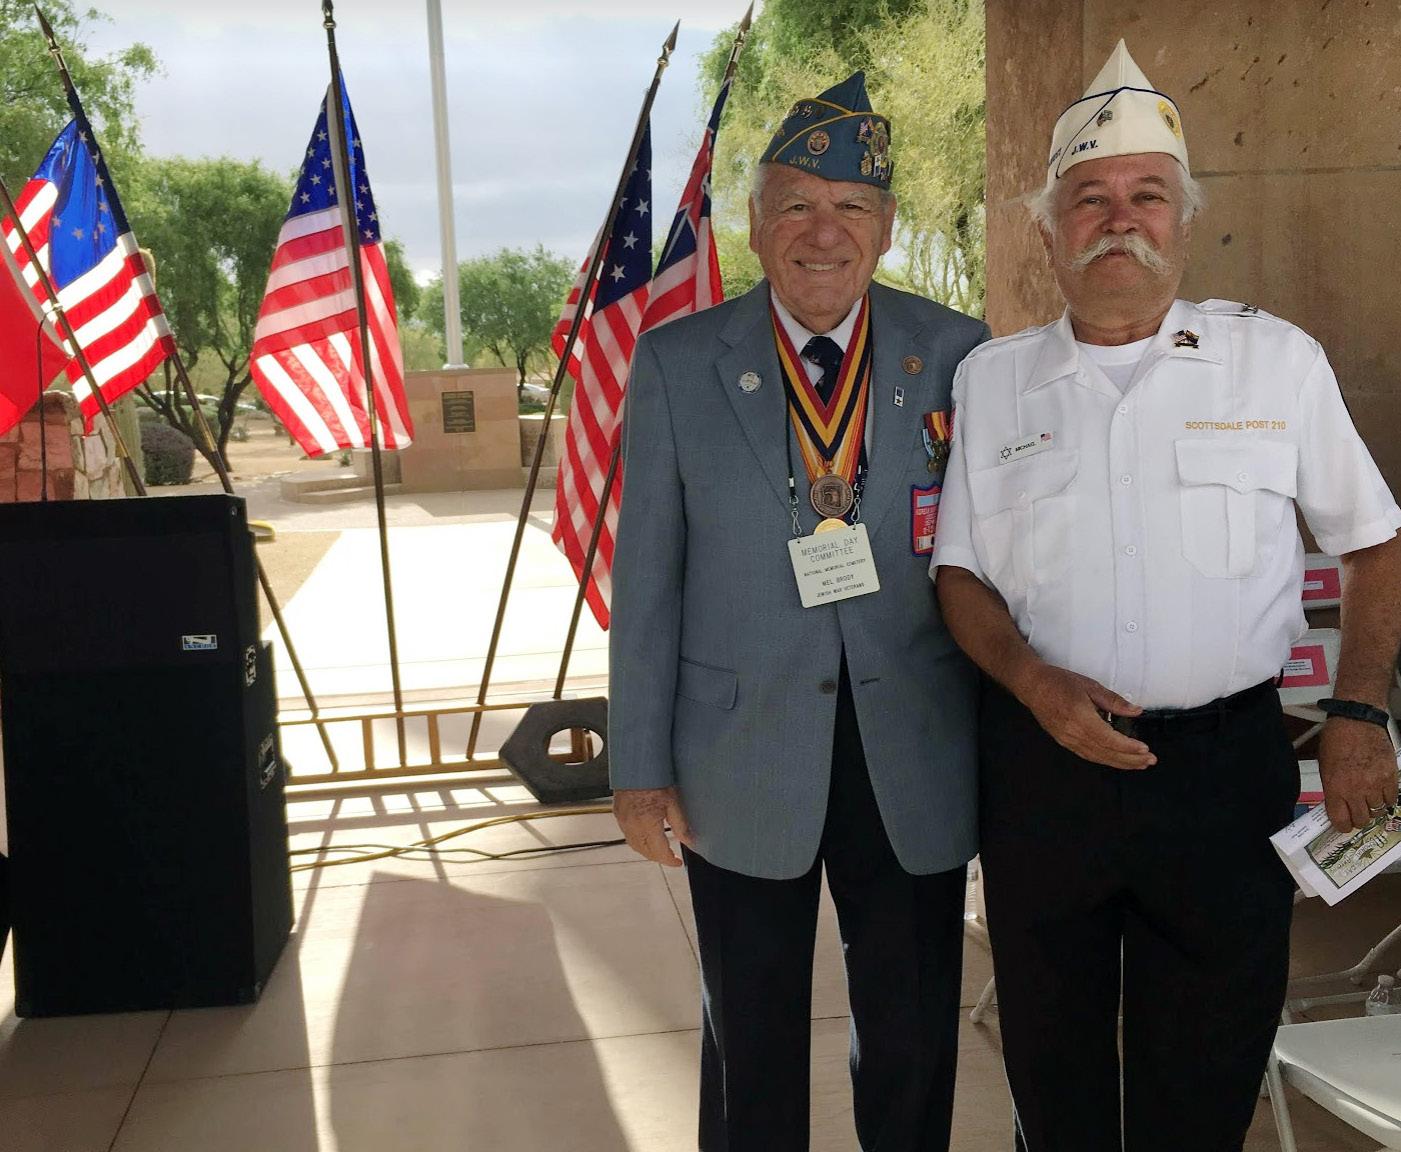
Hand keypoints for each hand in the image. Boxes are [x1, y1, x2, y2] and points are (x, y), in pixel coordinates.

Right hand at [612, 786, 693, 866]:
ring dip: (647, 851)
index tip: (677, 862)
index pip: (659, 852)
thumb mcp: (673, 802)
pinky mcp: (617, 814)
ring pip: (634, 845)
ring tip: (660, 849)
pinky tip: (646, 836)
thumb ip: (681, 825)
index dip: (669, 860)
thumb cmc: (655, 778)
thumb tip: (690, 842)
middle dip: (659, 858)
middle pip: (645, 852)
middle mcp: (632, 825)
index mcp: (647, 824)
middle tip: (671, 857)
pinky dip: (638, 840)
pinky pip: (627, 835)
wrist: (636, 764)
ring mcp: (622, 820)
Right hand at [1011, 660, 1156, 770]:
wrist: (1032, 686)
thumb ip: (1114, 701)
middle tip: (1149, 761)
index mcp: (1080, 717)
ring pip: (1097, 757)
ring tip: (1138, 764)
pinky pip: (1087, 755)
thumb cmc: (1059, 682)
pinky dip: (1104, 759)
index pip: (1109, 739)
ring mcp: (1067, 739)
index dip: (1128, 747)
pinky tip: (1116, 760)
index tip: (1145, 749)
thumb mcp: (1090, 686)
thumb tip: (1136, 711)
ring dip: (1120, 763)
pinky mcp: (1064, 741)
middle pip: (1105, 752)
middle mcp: (1073, 732)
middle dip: (1130, 760)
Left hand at [1318, 718, 1398, 831]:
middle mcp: (1356, 789)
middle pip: (1361, 819)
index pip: (1340, 820)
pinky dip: (1386, 799)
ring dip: (1372, 807)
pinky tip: (1379, 791)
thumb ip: (1332, 789)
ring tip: (1367, 798)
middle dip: (1357, 818)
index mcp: (1335, 787)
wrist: (1357, 722)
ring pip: (1378, 811)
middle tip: (1355, 811)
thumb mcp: (1325, 767)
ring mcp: (1376, 784)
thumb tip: (1336, 806)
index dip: (1342, 826)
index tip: (1342, 824)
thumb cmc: (1337, 740)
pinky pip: (1392, 799)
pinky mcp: (1391, 777)